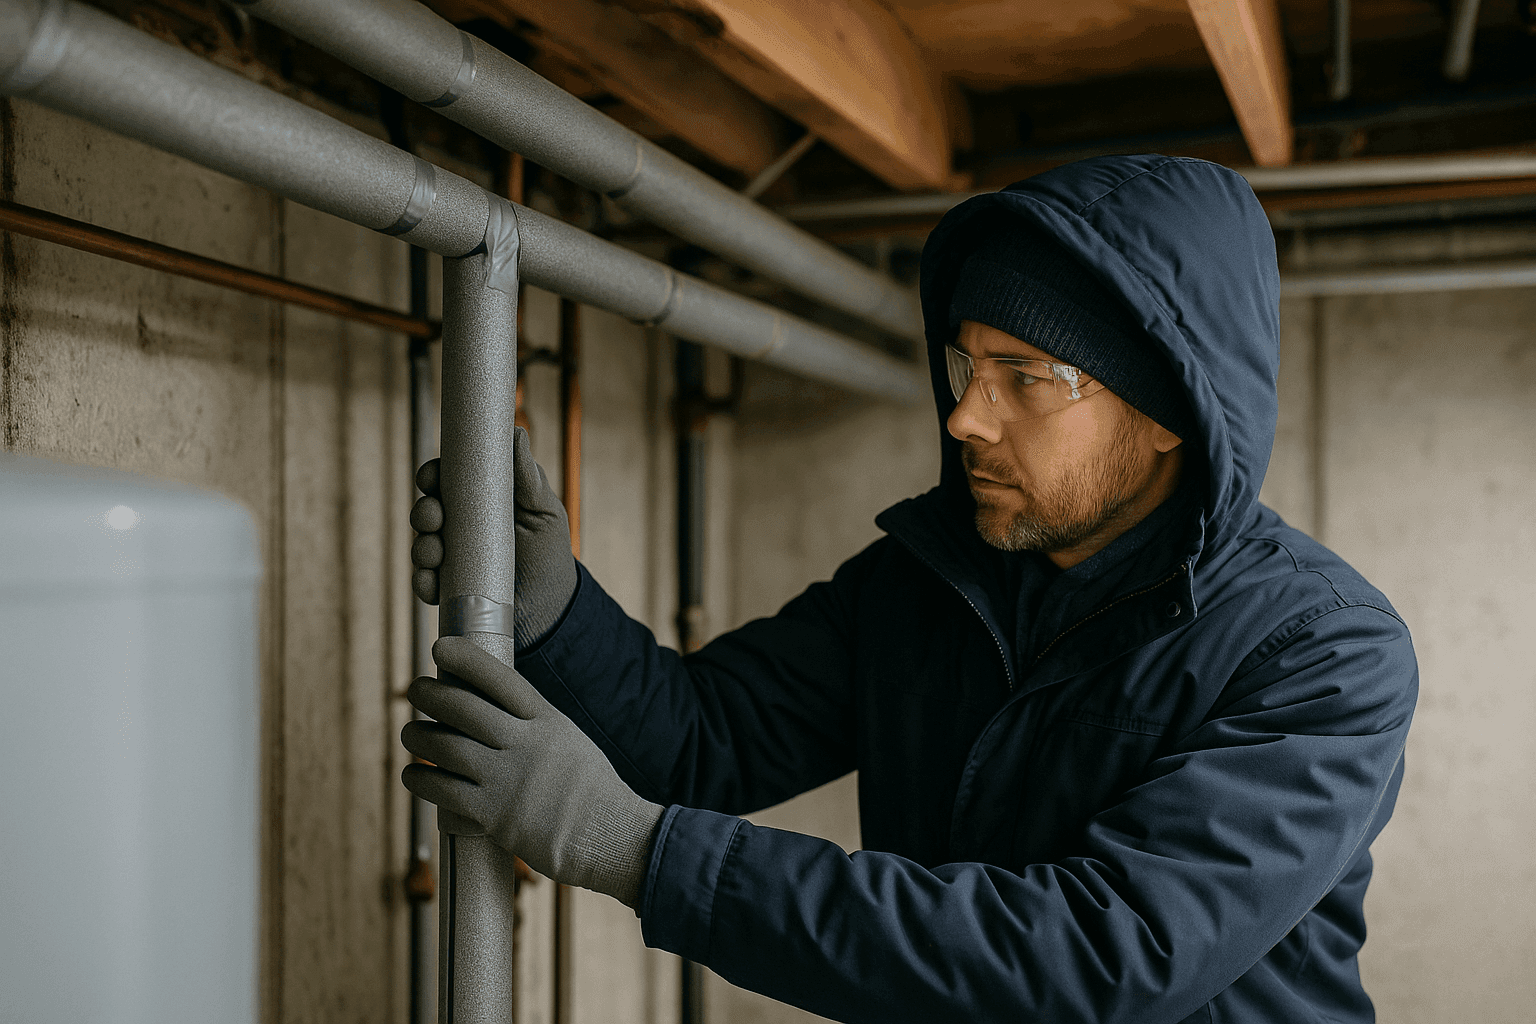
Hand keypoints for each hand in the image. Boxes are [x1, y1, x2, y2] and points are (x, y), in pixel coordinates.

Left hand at [401, 637, 663, 907]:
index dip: (467, 660)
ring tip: (410, 732)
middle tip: (415, 688)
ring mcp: (509, 779)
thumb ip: (535, 728)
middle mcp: (527, 744)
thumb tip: (492, 717)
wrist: (612, 836)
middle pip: (466, 709)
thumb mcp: (570, 742)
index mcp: (549, 721)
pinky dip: (422, 779)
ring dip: (420, 737)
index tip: (440, 646)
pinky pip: (445, 791)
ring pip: (448, 748)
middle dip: (432, 695)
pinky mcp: (495, 816)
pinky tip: (412, 774)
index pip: (502, 679)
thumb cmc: (592, 791)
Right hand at [411, 426, 578, 649]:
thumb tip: (517, 433)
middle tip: (433, 517)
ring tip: (435, 553)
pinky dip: (423, 581)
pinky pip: (424, 582)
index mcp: (480, 502)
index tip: (431, 477)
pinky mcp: (447, 589)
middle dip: (423, 510)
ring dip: (421, 546)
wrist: (551, 610)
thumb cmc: (548, 553)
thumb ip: (529, 478)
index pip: (447, 481)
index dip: (433, 475)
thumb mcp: (544, 512)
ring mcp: (451, 558)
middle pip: (427, 510)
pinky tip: (432, 582)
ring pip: (421, 545)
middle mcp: (460, 528)